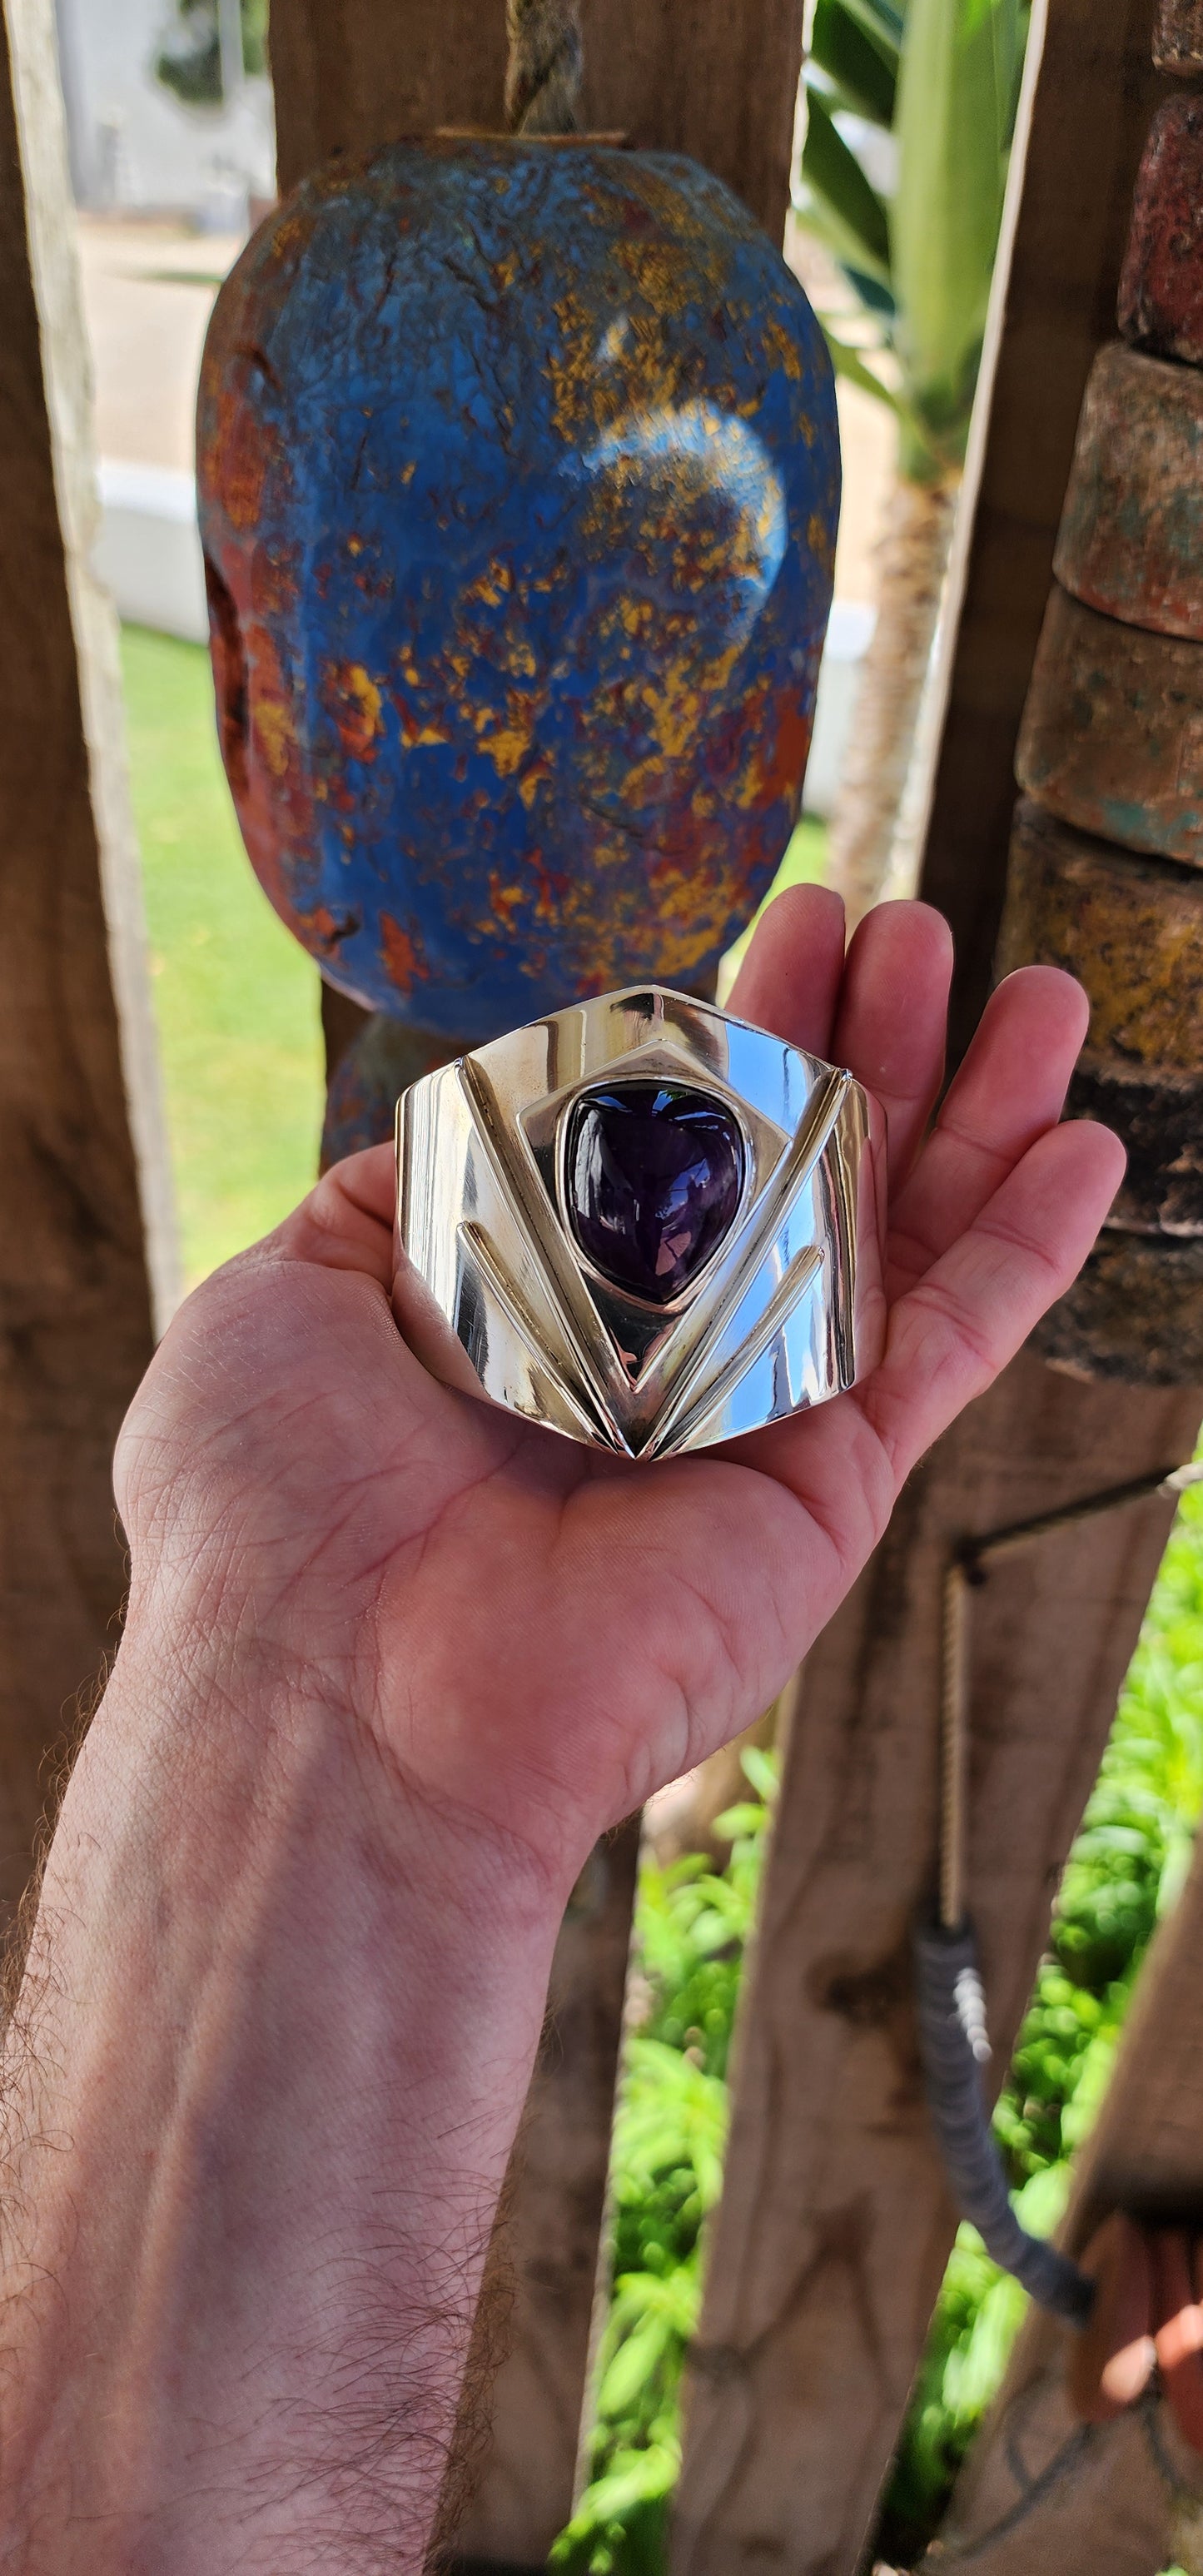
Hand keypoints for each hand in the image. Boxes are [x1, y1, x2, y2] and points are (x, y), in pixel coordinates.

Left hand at [117, 889, 1122, 1897]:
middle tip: (916, 930)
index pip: (672, 1141)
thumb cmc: (270, 1511)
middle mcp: (658, 1353)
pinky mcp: (829, 1486)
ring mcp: (754, 1419)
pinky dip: (1030, 1247)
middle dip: (871, 1041)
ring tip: (1029, 986)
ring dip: (976, 1109)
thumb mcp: (289, 1294)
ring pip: (902, 1236)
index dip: (737, 1032)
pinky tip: (1083, 1144)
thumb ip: (393, 1197)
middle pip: (805, 1168)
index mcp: (540, 1300)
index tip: (787, 927)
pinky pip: (952, 1346)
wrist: (332, 1699)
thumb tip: (462, 1118)